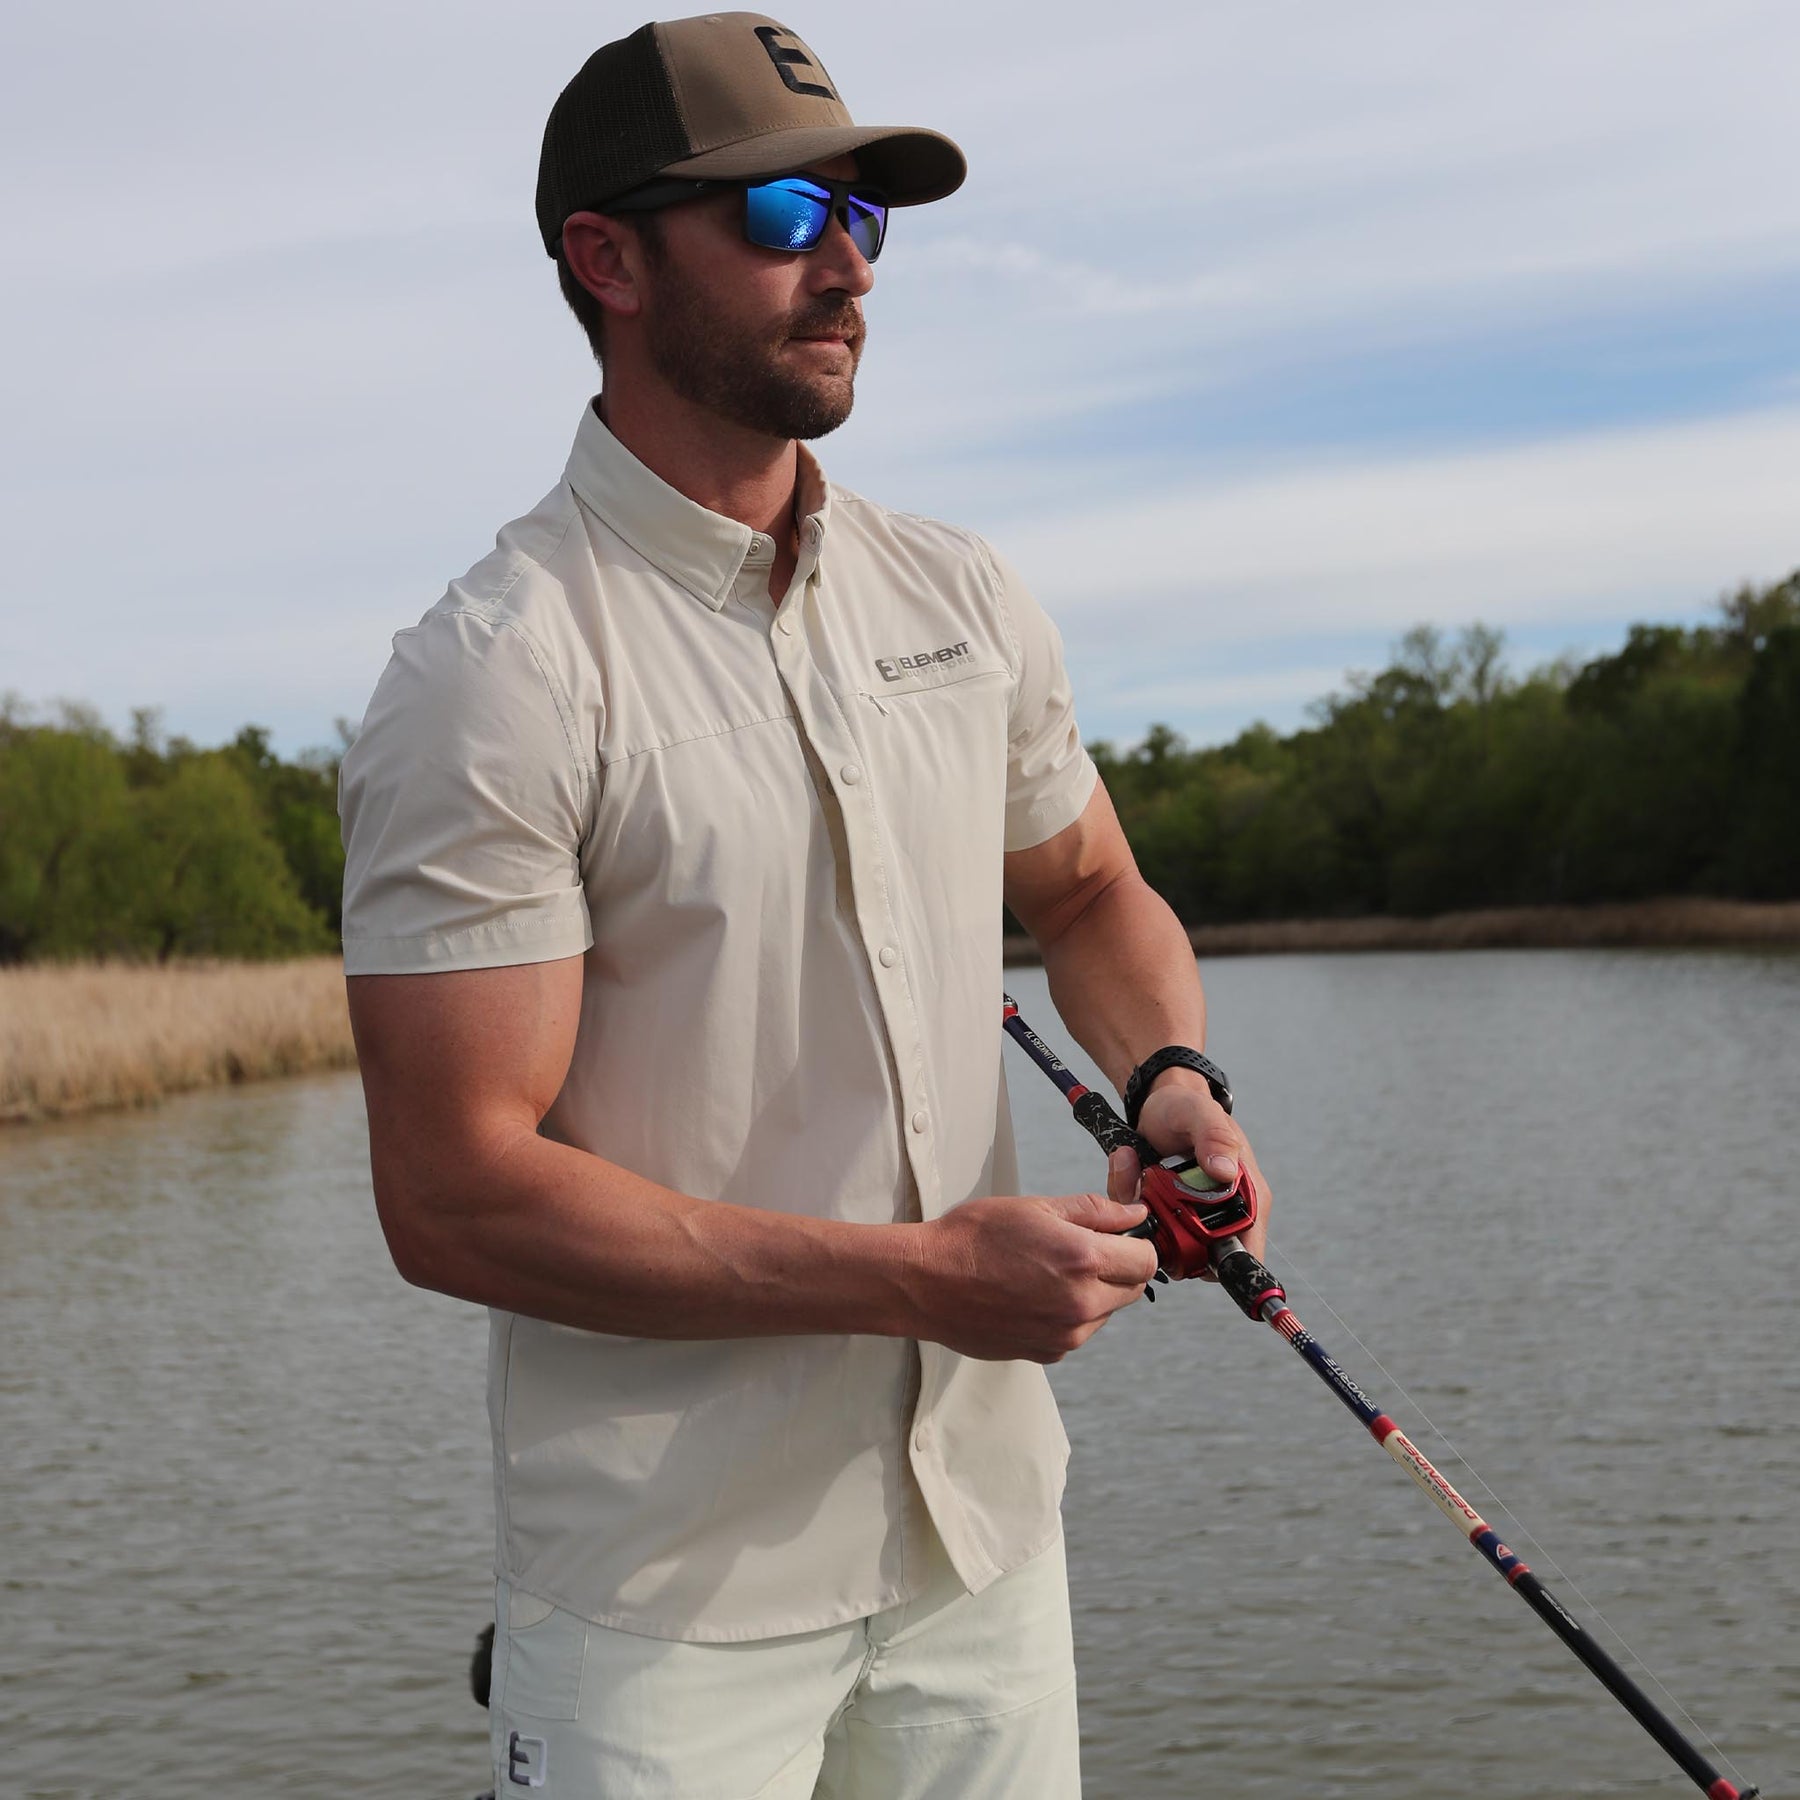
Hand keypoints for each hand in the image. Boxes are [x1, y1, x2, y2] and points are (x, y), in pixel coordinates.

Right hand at [910, 1192, 1160, 1362]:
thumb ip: (1094, 1211)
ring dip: (1093, 1294)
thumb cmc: (973, 1238)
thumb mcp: (1036, 1207)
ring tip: (1047, 1273)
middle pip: (1132, 1289)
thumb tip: (1134, 1214)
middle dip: (1117, 1268)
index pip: (1146, 1260)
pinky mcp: (1047, 1353)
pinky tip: (1033, 1296)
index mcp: (1082, 1260)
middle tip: (1080, 1251)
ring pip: (1106, 1313)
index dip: (1136, 1244)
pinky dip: (1068, 1316)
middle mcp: (1081, 1304)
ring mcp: (1065, 1335)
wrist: (926, 1282)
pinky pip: (1077, 1332)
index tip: (1120, 1237)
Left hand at [1105, 1074, 1271, 1268]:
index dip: (1215, 1260)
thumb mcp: (1199, 1113)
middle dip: (1163, 1230)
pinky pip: (1143, 1221)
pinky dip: (1129, 1197)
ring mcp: (1193, 1214)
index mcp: (1247, 1195)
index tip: (1179, 1237)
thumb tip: (1225, 1172)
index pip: (1244, 1253)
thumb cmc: (1186, 1106)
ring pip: (1164, 1241)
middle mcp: (1223, 1211)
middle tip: (1146, 1187)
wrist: (1159, 1101)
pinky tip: (1128, 1164)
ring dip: (1141, 1208)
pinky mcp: (1166, 1210)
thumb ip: (1214, 1136)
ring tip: (1135, 1167)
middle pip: (1196, 1254)